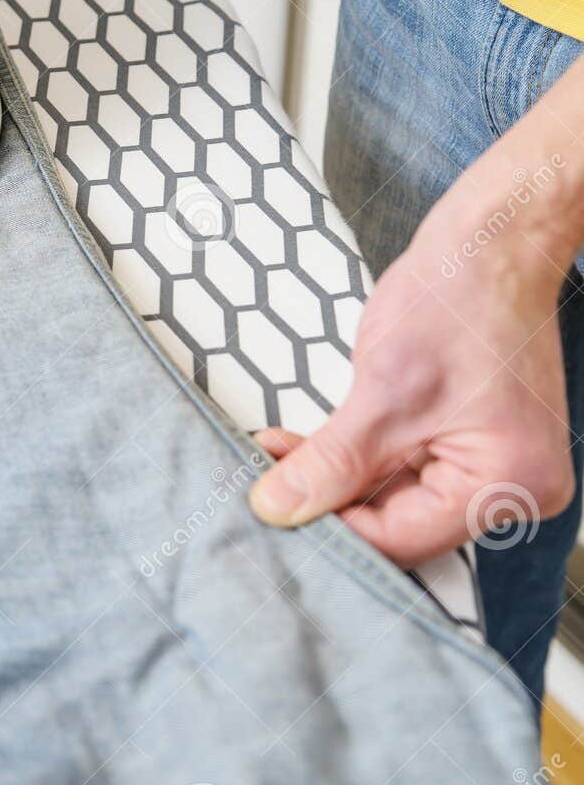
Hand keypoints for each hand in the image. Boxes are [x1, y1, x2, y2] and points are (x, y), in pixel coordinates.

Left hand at [248, 184, 574, 565]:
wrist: (492, 245)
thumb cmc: (459, 299)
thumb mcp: (382, 390)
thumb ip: (330, 461)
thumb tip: (278, 508)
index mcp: (508, 482)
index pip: (402, 539)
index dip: (332, 525)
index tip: (276, 507)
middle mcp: (515, 488)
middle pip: (401, 524)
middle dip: (332, 499)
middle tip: (270, 475)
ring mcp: (498, 468)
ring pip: (397, 500)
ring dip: (339, 477)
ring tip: (284, 451)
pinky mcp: (476, 447)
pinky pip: (409, 472)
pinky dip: (362, 459)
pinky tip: (316, 443)